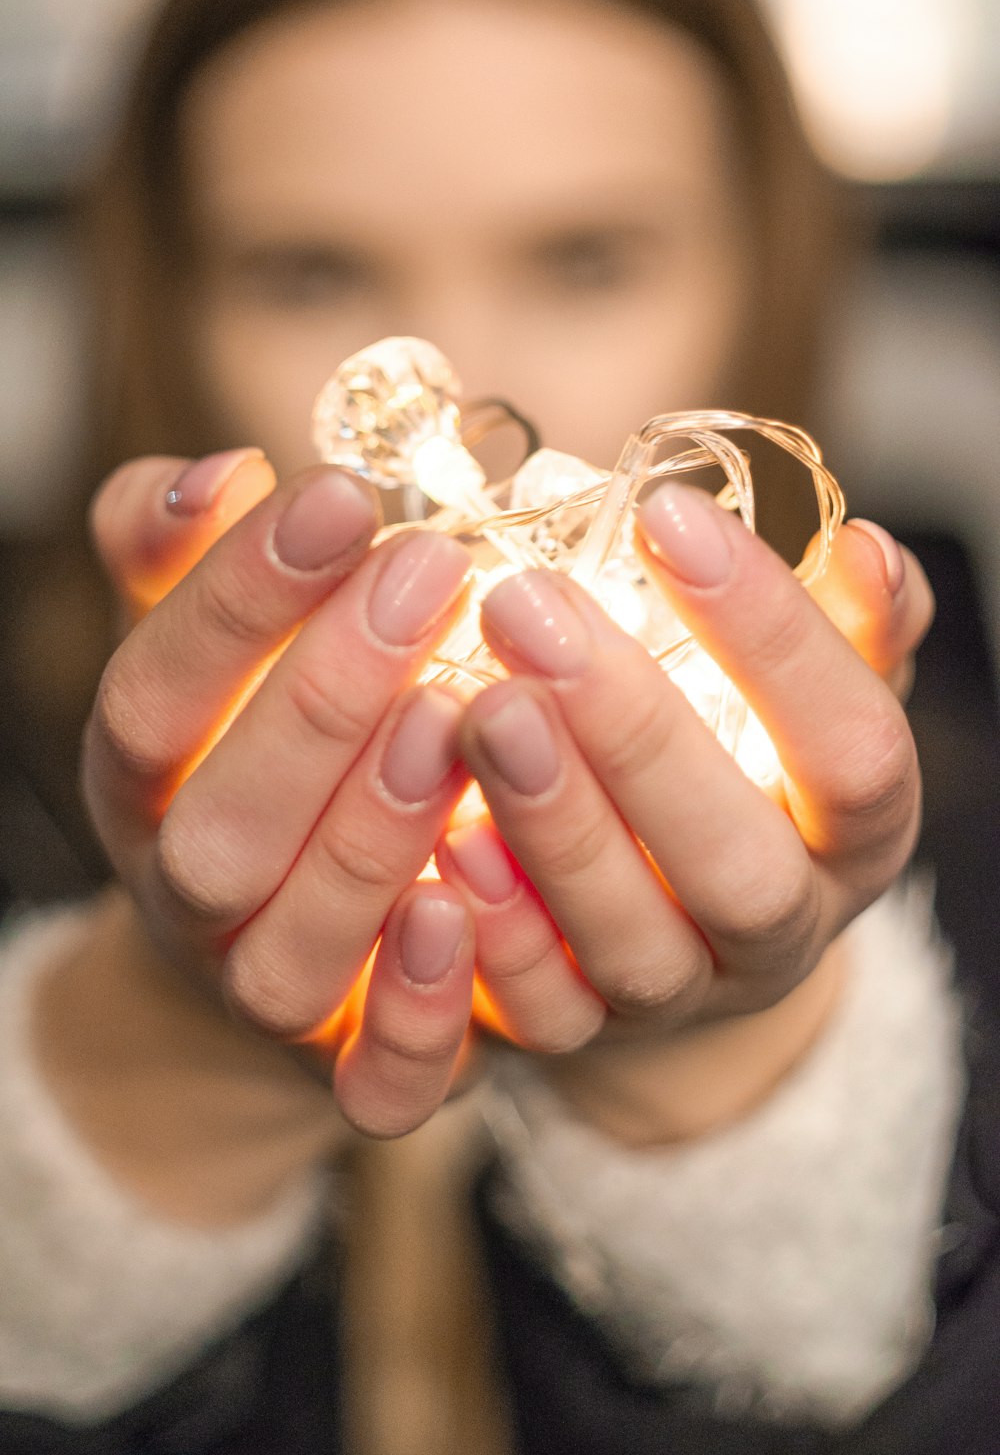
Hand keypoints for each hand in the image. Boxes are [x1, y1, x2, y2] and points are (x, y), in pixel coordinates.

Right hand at [84, 451, 477, 1136]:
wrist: (270, 922)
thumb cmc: (254, 740)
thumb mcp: (207, 640)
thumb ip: (186, 553)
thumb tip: (217, 477)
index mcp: (144, 777)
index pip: (156, 689)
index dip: (236, 595)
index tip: (343, 494)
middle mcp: (188, 890)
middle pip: (221, 823)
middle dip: (322, 698)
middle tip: (430, 575)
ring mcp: (262, 990)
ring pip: (293, 946)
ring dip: (374, 835)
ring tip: (465, 717)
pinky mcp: (347, 1073)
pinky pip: (369, 1082)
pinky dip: (412, 1013)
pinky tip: (464, 907)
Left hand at [439, 489, 929, 1128]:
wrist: (682, 916)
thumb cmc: (741, 757)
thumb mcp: (807, 692)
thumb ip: (844, 623)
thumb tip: (865, 548)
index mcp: (855, 833)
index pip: (852, 748)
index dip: (773, 636)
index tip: (664, 516)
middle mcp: (781, 928)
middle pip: (741, 865)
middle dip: (635, 736)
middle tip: (529, 609)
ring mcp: (682, 994)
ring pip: (635, 948)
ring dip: (554, 830)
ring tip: (477, 707)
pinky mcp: (581, 1036)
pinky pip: (543, 1016)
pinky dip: (495, 938)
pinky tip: (440, 845)